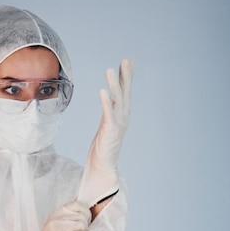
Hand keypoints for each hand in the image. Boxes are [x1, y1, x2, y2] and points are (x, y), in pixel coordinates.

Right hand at [21, 201, 90, 230]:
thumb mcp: (55, 225)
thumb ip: (67, 217)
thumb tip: (84, 211)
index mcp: (55, 214)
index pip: (75, 205)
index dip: (84, 210)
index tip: (86, 218)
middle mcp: (56, 220)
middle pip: (80, 215)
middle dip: (86, 222)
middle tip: (83, 229)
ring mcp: (58, 230)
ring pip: (81, 224)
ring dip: (84, 230)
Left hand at [77, 59, 133, 206]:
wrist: (102, 170)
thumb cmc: (102, 149)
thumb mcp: (106, 126)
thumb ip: (109, 113)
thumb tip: (108, 100)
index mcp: (120, 117)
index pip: (124, 93)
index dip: (126, 78)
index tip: (126, 62)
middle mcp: (122, 119)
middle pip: (125, 94)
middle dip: (126, 77)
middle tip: (126, 60)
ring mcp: (117, 126)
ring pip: (117, 102)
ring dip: (114, 86)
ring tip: (109, 70)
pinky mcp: (110, 133)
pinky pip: (108, 115)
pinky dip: (106, 102)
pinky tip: (102, 91)